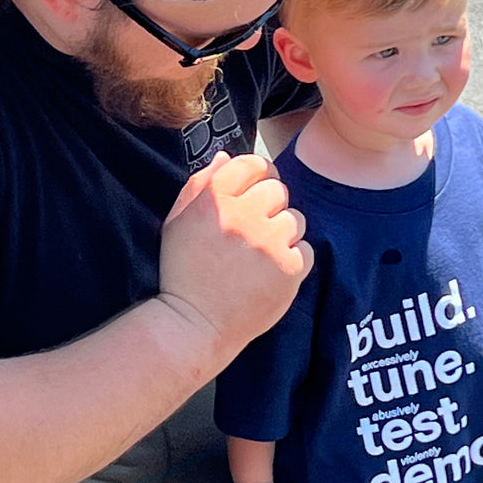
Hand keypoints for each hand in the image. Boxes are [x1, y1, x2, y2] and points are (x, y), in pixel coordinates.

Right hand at [159, 153, 312, 361]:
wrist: (195, 325)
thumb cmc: (183, 273)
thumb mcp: (177, 222)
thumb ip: (200, 185)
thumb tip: (227, 157)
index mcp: (214, 200)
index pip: (253, 164)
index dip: (257, 175)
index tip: (253, 192)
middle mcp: (243, 215)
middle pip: (278, 190)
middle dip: (269, 205)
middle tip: (254, 230)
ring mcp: (269, 243)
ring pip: (295, 219)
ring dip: (282, 233)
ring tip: (261, 255)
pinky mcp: (288, 269)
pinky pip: (306, 249)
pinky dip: (292, 259)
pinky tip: (270, 272)